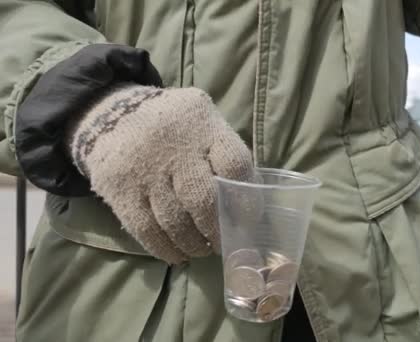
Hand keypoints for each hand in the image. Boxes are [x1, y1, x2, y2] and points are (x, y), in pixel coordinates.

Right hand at [67, 83, 253, 263]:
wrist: (109, 110)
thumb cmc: (172, 123)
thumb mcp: (202, 120)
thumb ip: (224, 152)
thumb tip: (250, 196)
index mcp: (204, 125)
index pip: (234, 165)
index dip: (246, 199)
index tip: (248, 219)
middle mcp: (175, 146)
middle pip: (204, 200)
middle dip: (217, 230)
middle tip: (222, 243)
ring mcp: (144, 168)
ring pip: (175, 221)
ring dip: (193, 243)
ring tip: (201, 249)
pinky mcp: (119, 188)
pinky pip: (145, 229)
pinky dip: (164, 248)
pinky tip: (175, 255)